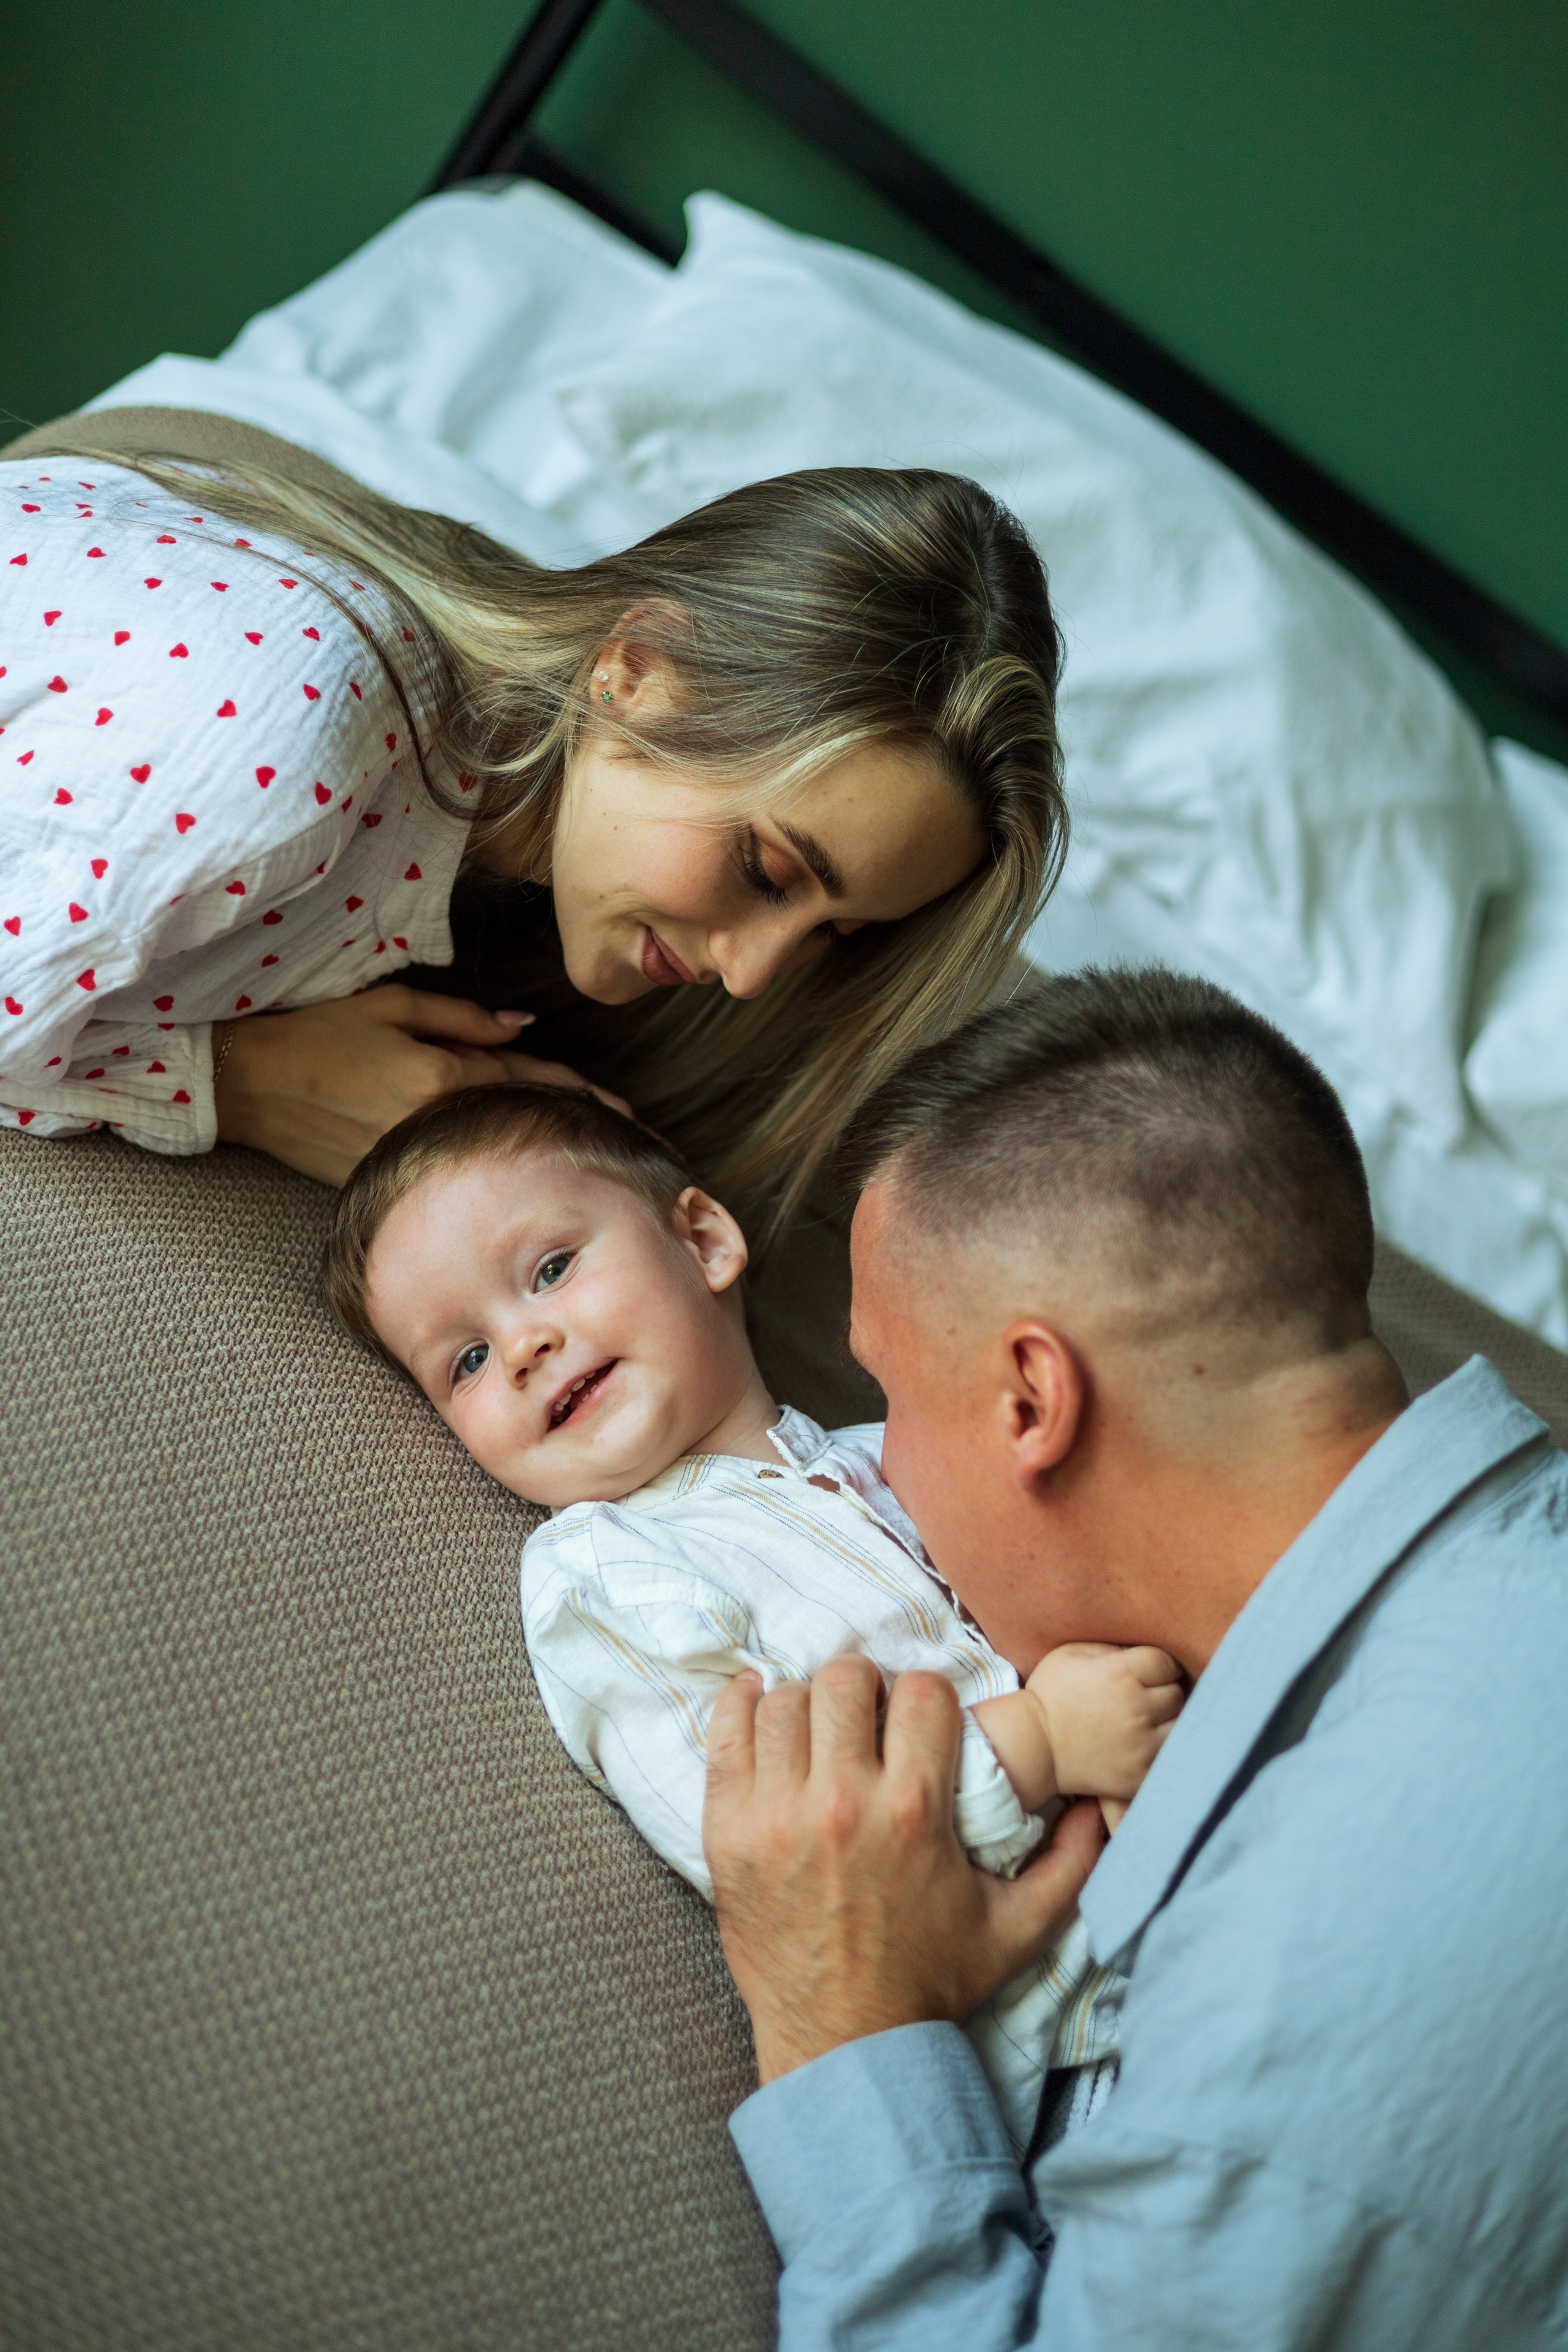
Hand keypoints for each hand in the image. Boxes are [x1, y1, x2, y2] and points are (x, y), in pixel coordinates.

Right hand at [214, 985, 632, 1184]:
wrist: (243, 1085)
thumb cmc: (313, 1034)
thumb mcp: (390, 1006)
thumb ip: (462, 1018)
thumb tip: (522, 1026)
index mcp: (439, 1078)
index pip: (528, 1085)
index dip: (579, 1095)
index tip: (620, 1109)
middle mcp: (431, 1126)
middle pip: (518, 1127)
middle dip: (572, 1130)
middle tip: (622, 1139)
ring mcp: (409, 1160)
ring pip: (485, 1154)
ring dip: (530, 1154)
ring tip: (577, 1158)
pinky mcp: (383, 1181)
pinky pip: (447, 1169)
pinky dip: (479, 1168)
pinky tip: (504, 1172)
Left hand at [702, 1657, 1105, 2083]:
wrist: (846, 2045)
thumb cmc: (931, 1983)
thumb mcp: (1021, 1930)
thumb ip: (1072, 1863)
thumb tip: (1102, 1805)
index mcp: (915, 1812)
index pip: (922, 1692)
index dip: (927, 1697)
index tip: (920, 1719)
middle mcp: (843, 1802)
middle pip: (846, 1681)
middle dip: (865, 1688)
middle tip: (868, 1717)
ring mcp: (777, 1815)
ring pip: (786, 1700)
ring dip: (807, 1703)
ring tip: (820, 1730)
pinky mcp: (729, 1833)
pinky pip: (727, 1734)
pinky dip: (742, 1707)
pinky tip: (762, 1706)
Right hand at [1026, 1642, 1183, 1801]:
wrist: (1034, 1745)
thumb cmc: (1051, 1693)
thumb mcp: (1072, 1653)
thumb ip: (1111, 1645)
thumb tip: (1141, 1650)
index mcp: (1120, 1673)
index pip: (1167, 1663)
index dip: (1158, 1666)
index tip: (1147, 1673)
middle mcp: (1136, 1708)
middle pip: (1175, 1694)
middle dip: (1161, 1693)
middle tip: (1141, 1699)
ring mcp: (1140, 1745)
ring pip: (1178, 1726)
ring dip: (1166, 1723)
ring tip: (1146, 1722)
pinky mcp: (1139, 1774)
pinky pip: (1168, 1758)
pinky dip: (1159, 1751)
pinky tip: (1142, 1746)